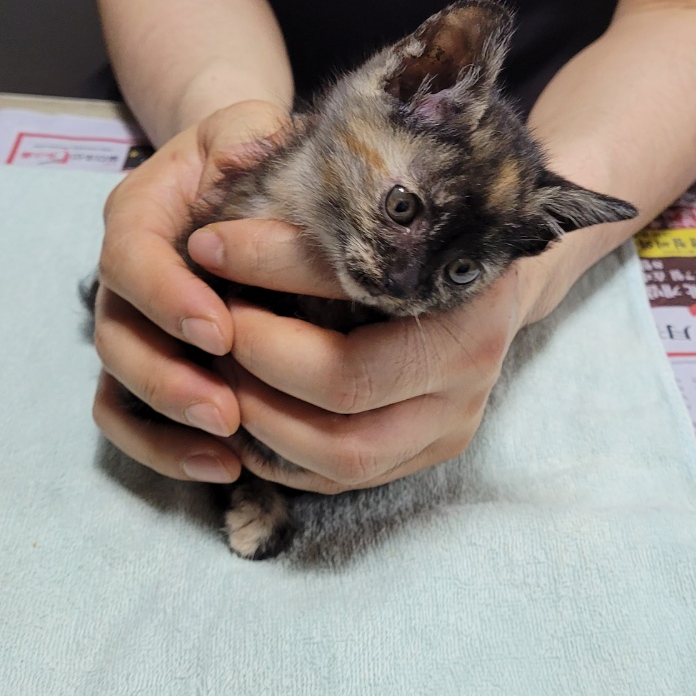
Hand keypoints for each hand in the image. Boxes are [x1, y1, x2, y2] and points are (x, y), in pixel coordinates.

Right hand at [90, 98, 289, 482]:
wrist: (245, 174)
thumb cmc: (253, 154)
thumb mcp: (252, 129)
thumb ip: (249, 138)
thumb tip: (249, 152)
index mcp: (141, 211)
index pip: (130, 256)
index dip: (165, 297)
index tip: (219, 330)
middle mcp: (126, 273)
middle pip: (116, 334)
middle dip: (167, 378)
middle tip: (227, 411)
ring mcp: (134, 324)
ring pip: (118, 383)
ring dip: (168, 420)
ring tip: (228, 450)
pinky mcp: (152, 364)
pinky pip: (132, 417)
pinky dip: (165, 449)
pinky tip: (224, 467)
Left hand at [186, 219, 541, 492]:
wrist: (487, 270)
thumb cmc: (424, 229)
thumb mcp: (379, 214)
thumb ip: (305, 234)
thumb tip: (208, 249)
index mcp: (464, 297)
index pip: (355, 294)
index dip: (270, 274)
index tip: (209, 253)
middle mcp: (469, 371)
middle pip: (346, 389)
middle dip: (260, 361)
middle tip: (215, 327)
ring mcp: (452, 424)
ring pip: (343, 456)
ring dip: (264, 420)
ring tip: (220, 374)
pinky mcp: (428, 454)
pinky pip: (343, 480)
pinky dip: (282, 454)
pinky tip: (245, 414)